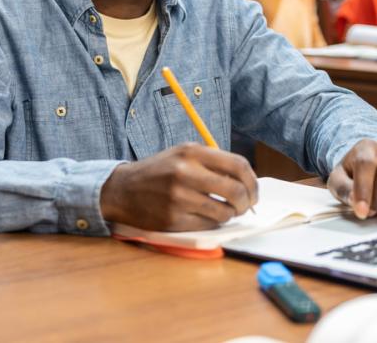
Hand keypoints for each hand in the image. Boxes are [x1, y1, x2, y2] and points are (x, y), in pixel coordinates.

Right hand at [100, 143, 257, 230]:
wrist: (123, 189)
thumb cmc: (160, 171)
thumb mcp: (184, 154)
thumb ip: (213, 162)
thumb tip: (247, 181)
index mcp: (193, 152)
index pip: (238, 165)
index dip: (252, 181)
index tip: (254, 191)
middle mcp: (186, 173)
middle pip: (236, 190)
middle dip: (247, 202)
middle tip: (246, 206)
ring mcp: (179, 197)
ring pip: (224, 212)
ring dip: (230, 214)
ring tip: (224, 211)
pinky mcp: (173, 219)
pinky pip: (208, 225)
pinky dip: (213, 223)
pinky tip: (207, 216)